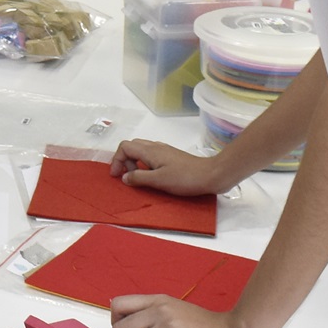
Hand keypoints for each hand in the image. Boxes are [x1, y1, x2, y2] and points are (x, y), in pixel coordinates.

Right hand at [110, 138, 228, 196]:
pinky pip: (151, 155)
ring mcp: (164, 150)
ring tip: (139, 178)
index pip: (125, 147)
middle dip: (125, 160)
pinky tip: (152, 175)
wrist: (210, 175)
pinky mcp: (171, 156)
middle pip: (132, 146)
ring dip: (134, 162)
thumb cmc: (184, 178)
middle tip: (128, 176)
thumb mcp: (158, 180)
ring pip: (141, 150)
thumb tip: (125, 177)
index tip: (117, 176)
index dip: (117, 160)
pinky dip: (144, 163)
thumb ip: (139, 178)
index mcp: (150, 151)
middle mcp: (155, 146)